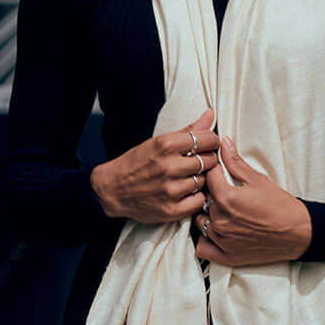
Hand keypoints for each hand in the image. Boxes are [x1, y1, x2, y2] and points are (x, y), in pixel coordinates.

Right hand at [90, 109, 219, 224]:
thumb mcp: (158, 141)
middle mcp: (169, 167)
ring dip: (200, 179)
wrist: (112, 189)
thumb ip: (188, 130)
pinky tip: (186, 191)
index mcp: (165, 145)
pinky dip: (196, 197)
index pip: (207, 140)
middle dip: (208, 160)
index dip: (212, 142)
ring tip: (188, 177)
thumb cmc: (135, 163)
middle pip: (209, 161)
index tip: (209, 144)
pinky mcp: (171, 210)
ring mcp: (170, 190)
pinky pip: (199, 201)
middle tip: (198, 162)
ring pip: (205, 181)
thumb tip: (210, 115)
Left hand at [194, 136, 312, 266]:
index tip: (218, 171)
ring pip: (201, 222)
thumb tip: (223, 143)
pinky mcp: (227, 256)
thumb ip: (235, 162)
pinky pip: (203, 248)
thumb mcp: (258, 179)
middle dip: (210, 193)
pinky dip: (206, 240)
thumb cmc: (281, 206)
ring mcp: (222, 240)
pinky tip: (216, 232)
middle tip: (223, 192)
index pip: (207, 177)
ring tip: (223, 211)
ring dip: (207, 215)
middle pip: (202, 200)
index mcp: (226, 198)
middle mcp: (220, 220)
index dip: (212, 171)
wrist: (298, 232)